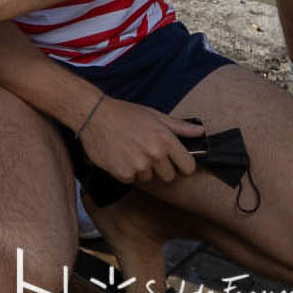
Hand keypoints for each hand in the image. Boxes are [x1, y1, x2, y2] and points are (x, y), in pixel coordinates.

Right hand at [78, 99, 200, 185]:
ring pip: (149, 178)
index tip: (175, 161)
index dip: (182, 165)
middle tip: (147, 152)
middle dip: (161, 167)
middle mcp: (154, 154)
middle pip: (169, 176)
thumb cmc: (124, 113)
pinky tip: (119, 156)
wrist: (92, 115)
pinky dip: (126, 171)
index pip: (188, 167)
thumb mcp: (153, 114)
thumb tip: (200, 131)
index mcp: (165, 139)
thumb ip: (179, 126)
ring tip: (130, 151)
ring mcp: (138, 165)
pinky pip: (132, 179)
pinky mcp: (123, 174)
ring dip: (142, 168)